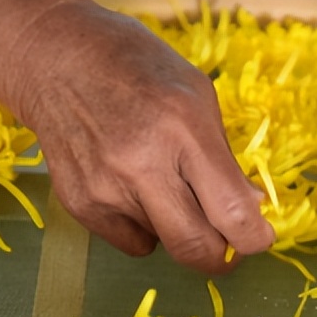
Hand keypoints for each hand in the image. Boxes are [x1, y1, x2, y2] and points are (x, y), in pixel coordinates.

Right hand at [0, 0, 274, 273]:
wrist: (56, 58)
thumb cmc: (138, 68)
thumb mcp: (198, 95)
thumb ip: (223, 158)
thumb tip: (250, 213)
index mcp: (184, 129)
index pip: (232, 213)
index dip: (256, 238)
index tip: (260, 237)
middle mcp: (143, 164)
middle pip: (197, 249)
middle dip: (223, 259)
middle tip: (231, 246)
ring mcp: (106, 188)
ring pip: (166, 243)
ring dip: (180, 227)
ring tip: (165, 181)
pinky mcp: (81, 204)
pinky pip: (133, 241)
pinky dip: (145, 226)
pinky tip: (132, 186)